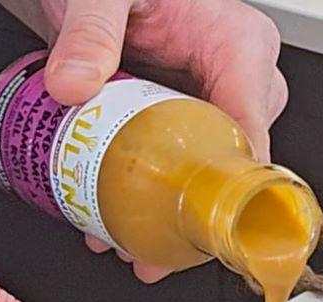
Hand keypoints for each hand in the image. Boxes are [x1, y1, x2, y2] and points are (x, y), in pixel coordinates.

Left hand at [38, 0, 287, 282]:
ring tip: (125, 245)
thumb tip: (72, 84)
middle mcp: (234, 77)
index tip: (203, 228)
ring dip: (164, 212)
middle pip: (231, 163)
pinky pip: (174, 163)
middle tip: (151, 247)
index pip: (250, 131)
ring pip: (203, 172)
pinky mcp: (179, 115)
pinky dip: (144, 193)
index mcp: (239, 45)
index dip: (231, 190)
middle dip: (189, 213)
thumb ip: (89, 32)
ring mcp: (209, 100)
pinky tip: (111, 218)